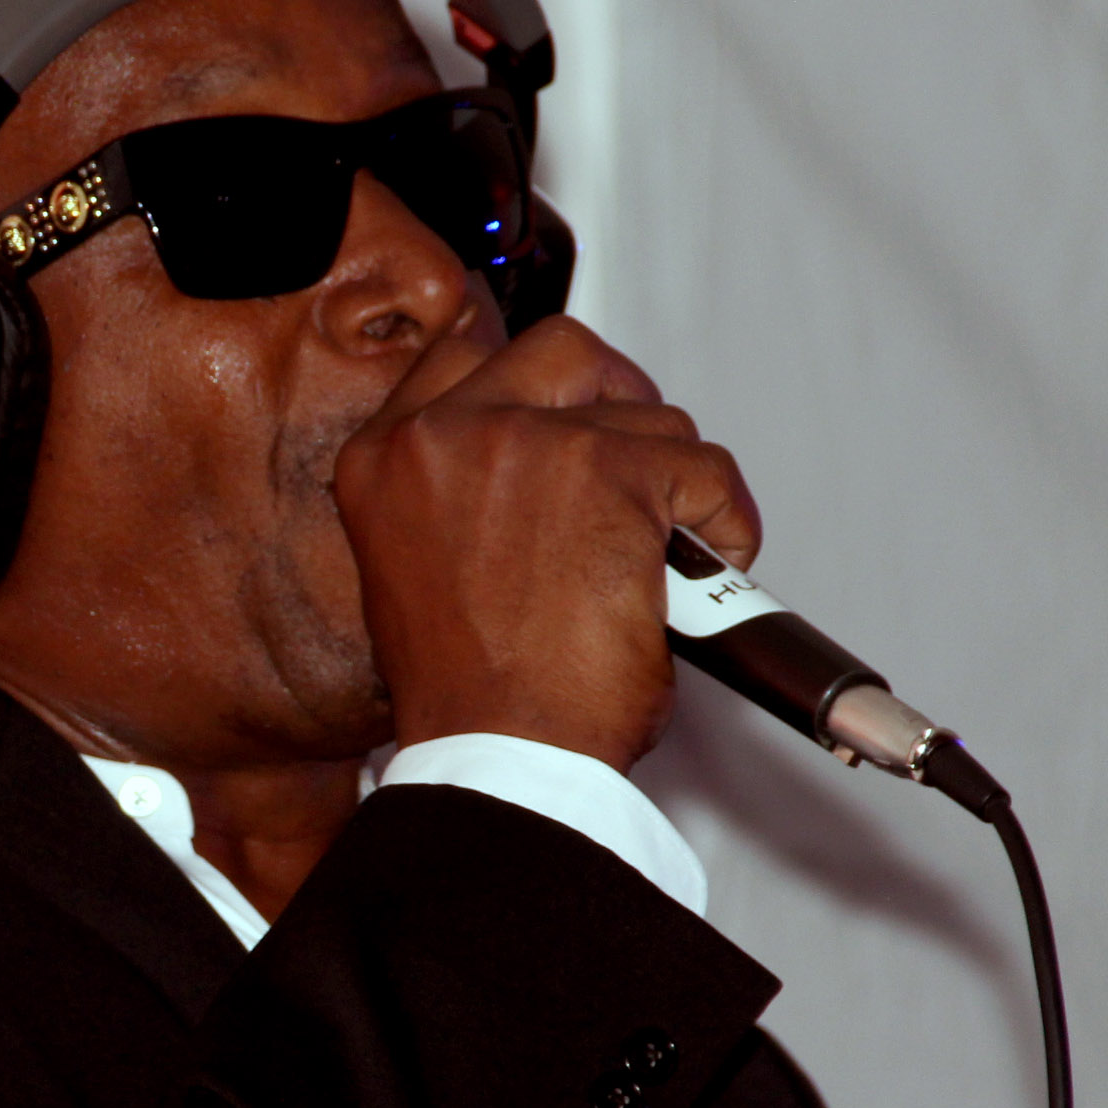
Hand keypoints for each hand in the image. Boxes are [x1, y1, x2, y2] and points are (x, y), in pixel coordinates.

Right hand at [331, 317, 760, 771]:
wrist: (496, 756)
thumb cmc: (467, 698)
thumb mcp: (421, 570)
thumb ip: (464, 500)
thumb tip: (546, 488)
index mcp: (382, 460)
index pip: (459, 358)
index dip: (528, 381)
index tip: (563, 405)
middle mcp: (445, 434)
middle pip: (559, 351)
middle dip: (614, 393)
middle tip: (638, 453)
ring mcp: (528, 444)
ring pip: (645, 415)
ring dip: (671, 476)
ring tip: (672, 544)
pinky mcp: (612, 474)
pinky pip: (703, 470)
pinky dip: (724, 517)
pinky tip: (713, 564)